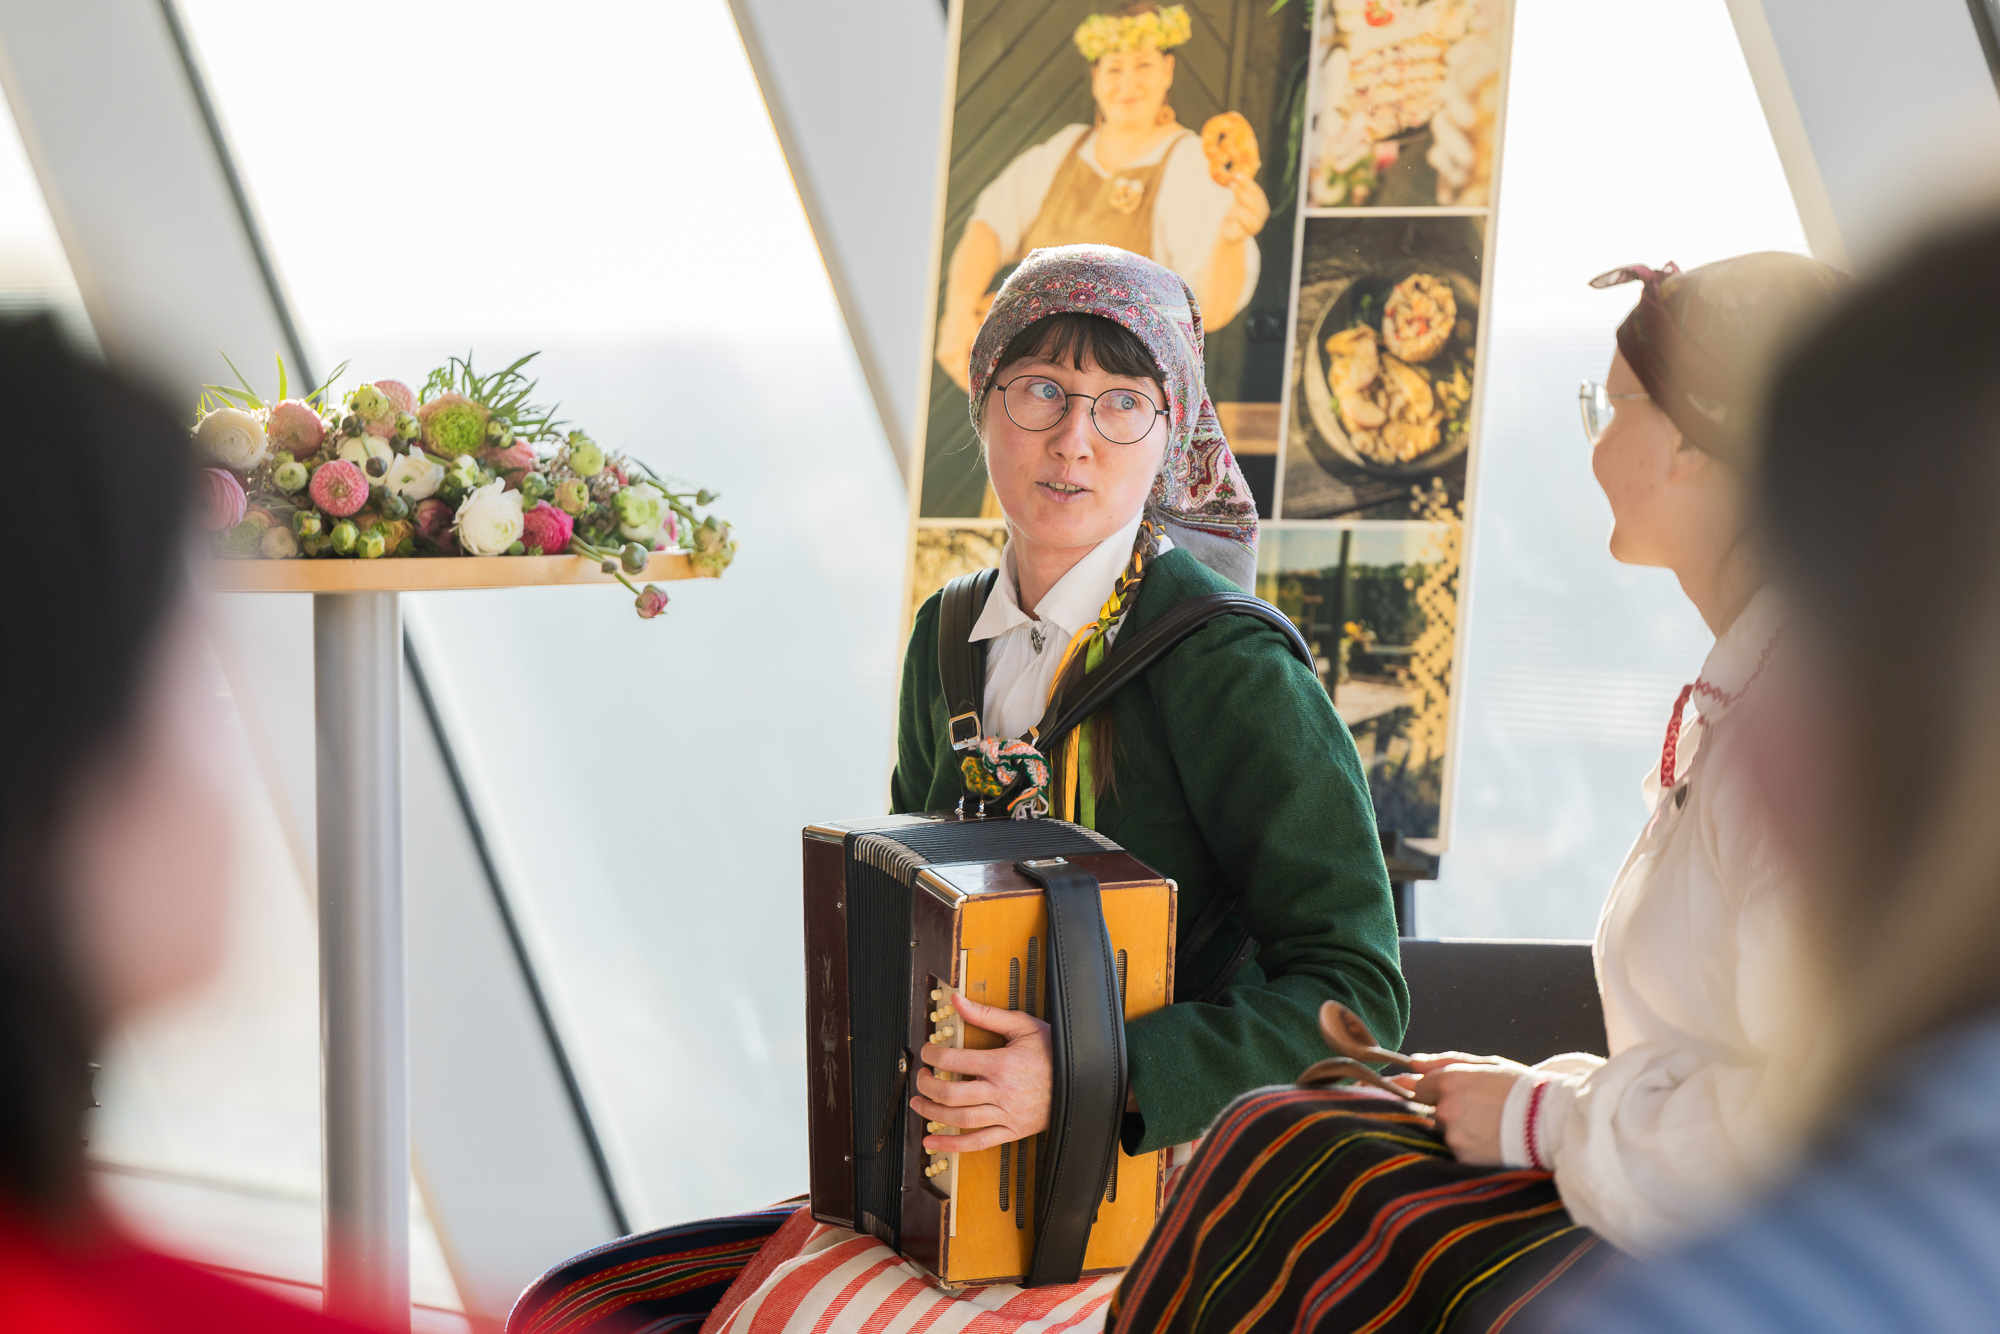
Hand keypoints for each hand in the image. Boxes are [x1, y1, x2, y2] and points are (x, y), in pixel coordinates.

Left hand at [911, 994, 1050, 1153]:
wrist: (1086, 1080)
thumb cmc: (1055, 1052)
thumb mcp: (1023, 1026)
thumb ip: (986, 1014)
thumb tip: (958, 1001)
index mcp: (1001, 1064)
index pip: (953, 1061)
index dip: (932, 1056)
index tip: (927, 1052)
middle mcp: (1001, 1092)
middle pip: (951, 1094)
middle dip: (927, 1086)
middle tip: (921, 1077)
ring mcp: (1006, 1115)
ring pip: (960, 1119)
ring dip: (932, 1114)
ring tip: (919, 1104)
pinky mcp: (1012, 1131)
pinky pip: (978, 1143)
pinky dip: (952, 1145)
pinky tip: (933, 1142)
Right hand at [935, 306, 977, 390]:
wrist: (958, 311)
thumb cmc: (971, 324)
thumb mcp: (976, 339)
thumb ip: (977, 355)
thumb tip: (983, 372)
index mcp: (957, 350)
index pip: (961, 373)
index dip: (967, 384)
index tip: (975, 392)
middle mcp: (947, 353)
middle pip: (956, 374)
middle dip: (965, 382)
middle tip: (974, 389)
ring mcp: (942, 353)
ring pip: (952, 371)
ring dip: (960, 376)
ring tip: (970, 382)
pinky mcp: (940, 353)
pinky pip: (949, 365)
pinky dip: (956, 369)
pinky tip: (964, 371)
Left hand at [1218, 173, 1270, 242]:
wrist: (1229, 230)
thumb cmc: (1235, 211)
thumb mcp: (1240, 198)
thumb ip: (1242, 187)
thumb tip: (1238, 173)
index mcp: (1262, 206)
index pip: (1257, 193)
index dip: (1247, 183)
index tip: (1237, 175)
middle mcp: (1261, 217)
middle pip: (1254, 202)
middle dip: (1241, 192)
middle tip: (1231, 185)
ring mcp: (1254, 228)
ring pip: (1244, 213)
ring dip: (1237, 209)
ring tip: (1234, 210)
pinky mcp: (1244, 235)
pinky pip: (1236, 224)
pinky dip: (1233, 222)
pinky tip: (1233, 222)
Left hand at [1404, 1052, 1530, 1166]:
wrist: (1551, 1122)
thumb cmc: (1520, 1088)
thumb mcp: (1486, 1065)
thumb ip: (1443, 1061)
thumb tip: (1410, 1062)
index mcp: (1449, 1081)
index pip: (1416, 1087)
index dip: (1427, 1091)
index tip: (1436, 1095)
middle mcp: (1446, 1109)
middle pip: (1432, 1111)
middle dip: (1449, 1110)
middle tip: (1480, 1109)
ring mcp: (1453, 1135)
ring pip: (1445, 1132)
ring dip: (1459, 1129)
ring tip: (1489, 1125)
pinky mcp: (1463, 1157)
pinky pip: (1457, 1149)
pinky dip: (1469, 1146)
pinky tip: (1490, 1139)